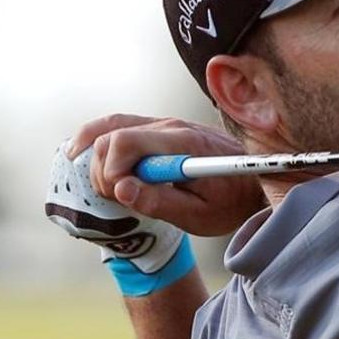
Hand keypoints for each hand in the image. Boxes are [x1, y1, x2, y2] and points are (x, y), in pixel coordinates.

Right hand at [68, 114, 264, 236]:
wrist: (256, 183)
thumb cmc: (231, 202)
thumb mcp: (200, 215)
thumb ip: (160, 202)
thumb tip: (122, 189)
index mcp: (183, 144)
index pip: (126, 142)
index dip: (112, 172)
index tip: (122, 197)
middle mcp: (171, 126)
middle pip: (111, 137)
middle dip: (103, 170)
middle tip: (117, 198)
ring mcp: (164, 124)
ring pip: (110, 128)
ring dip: (99, 159)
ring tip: (110, 187)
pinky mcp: (160, 129)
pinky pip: (119, 125)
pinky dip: (98, 140)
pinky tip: (81, 153)